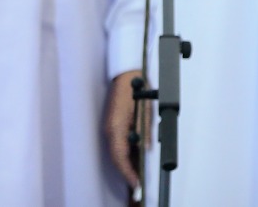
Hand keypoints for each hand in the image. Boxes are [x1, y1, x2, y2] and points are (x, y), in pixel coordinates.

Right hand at [104, 70, 148, 190]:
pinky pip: (118, 145)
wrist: (128, 74)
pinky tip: (135, 161)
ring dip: (127, 165)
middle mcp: (110, 130)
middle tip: (138, 185)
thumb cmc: (136, 88)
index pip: (119, 156)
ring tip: (138, 177)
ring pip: (117, 152)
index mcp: (116, 127)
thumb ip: (145, 131)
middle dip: (127, 172)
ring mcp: (110, 128)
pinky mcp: (114, 126)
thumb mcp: (145, 110)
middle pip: (117, 157)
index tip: (135, 183)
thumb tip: (146, 149)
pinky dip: (126, 155)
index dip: (127, 171)